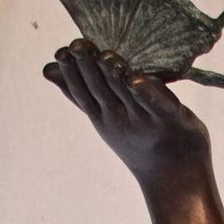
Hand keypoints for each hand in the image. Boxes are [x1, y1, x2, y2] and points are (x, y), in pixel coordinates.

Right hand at [43, 40, 209, 187]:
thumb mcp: (105, 117)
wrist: (177, 177)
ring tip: (106, 56)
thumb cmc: (141, 138)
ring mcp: (145, 121)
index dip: (71, 73)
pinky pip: (158, 105)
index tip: (61, 52)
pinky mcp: (172, 120)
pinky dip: (148, 93)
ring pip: (126, 94)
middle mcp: (120, 119)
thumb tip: (46, 70)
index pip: (82, 92)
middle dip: (89, 68)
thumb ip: (81, 94)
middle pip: (101, 90)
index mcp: (104, 115)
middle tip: (79, 45)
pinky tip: (137, 80)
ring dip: (115, 76)